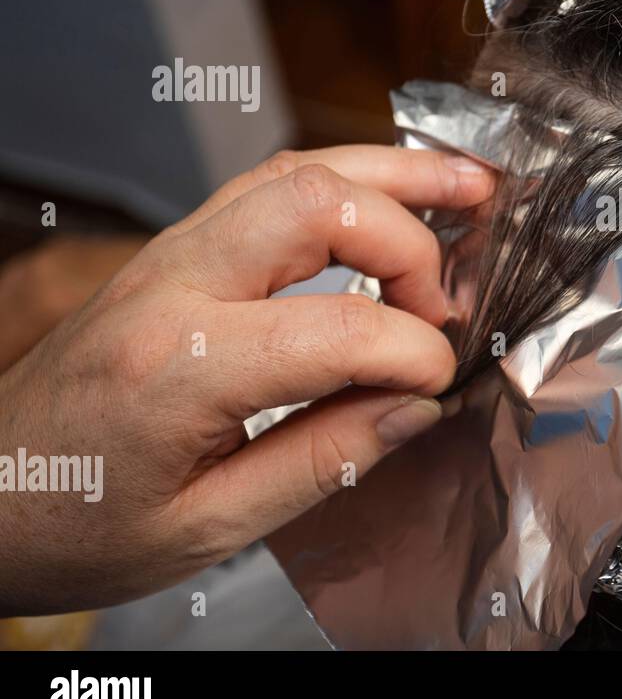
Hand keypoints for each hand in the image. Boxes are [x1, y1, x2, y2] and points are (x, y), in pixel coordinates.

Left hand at [0, 146, 494, 615]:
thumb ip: (321, 460)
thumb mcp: (205, 527)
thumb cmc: (75, 524)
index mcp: (178, 365)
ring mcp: (168, 255)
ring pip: (294, 171)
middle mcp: (171, 285)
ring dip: (389, 176)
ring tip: (468, 186)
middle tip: (451, 301)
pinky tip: (389, 199)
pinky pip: (269, 187)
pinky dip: (344, 184)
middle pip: (316, 204)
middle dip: (408, 241)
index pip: (339, 328)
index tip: (437, 386)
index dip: (413, 354)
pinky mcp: (173, 252)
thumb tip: (412, 405)